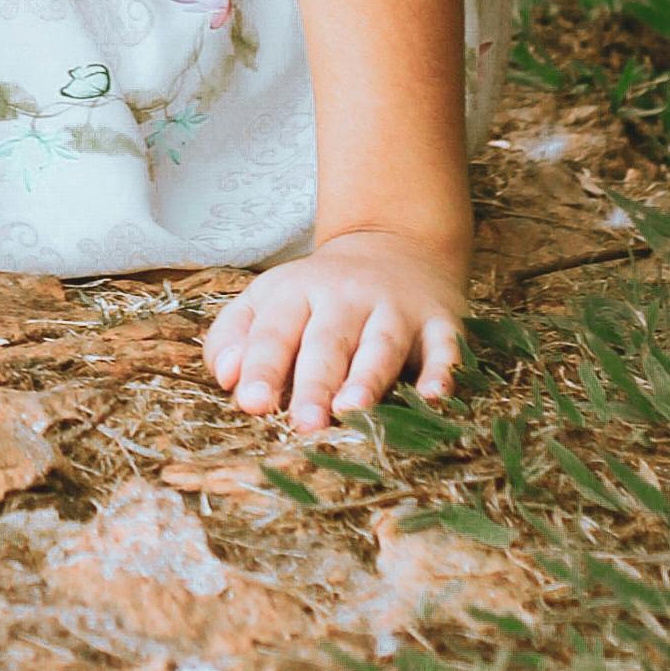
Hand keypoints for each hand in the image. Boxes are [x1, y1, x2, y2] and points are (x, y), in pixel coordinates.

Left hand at [205, 225, 463, 431]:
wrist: (395, 247)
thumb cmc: (319, 295)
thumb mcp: (269, 299)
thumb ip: (236, 337)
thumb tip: (226, 379)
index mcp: (296, 292)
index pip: (274, 331)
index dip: (262, 367)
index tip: (251, 404)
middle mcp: (345, 297)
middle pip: (327, 342)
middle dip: (315, 383)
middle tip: (304, 423)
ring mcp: (395, 308)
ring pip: (380, 344)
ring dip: (368, 377)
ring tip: (353, 409)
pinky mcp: (439, 322)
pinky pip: (443, 346)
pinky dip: (442, 370)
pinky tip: (434, 396)